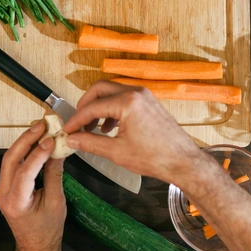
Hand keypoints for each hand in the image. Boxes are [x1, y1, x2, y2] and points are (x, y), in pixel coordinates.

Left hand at [0, 122, 65, 250]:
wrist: (36, 246)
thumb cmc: (47, 230)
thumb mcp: (56, 203)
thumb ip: (54, 175)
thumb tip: (57, 149)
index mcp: (16, 202)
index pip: (25, 172)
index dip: (38, 153)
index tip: (51, 139)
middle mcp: (3, 194)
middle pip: (11, 159)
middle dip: (26, 139)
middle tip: (42, 125)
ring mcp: (1, 189)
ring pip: (10, 159)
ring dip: (24, 142)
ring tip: (40, 129)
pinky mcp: (5, 186)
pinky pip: (12, 164)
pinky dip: (24, 151)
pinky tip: (35, 142)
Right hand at [63, 81, 201, 183]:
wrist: (183, 161)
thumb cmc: (156, 157)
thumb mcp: (117, 152)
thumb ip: (91, 143)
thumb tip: (73, 139)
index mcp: (127, 102)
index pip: (92, 107)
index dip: (76, 119)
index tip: (67, 129)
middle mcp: (135, 93)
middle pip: (100, 89)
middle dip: (85, 105)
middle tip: (77, 122)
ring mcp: (143, 95)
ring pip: (112, 92)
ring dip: (98, 107)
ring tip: (92, 128)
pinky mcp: (148, 101)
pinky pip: (123, 97)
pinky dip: (112, 108)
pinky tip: (109, 128)